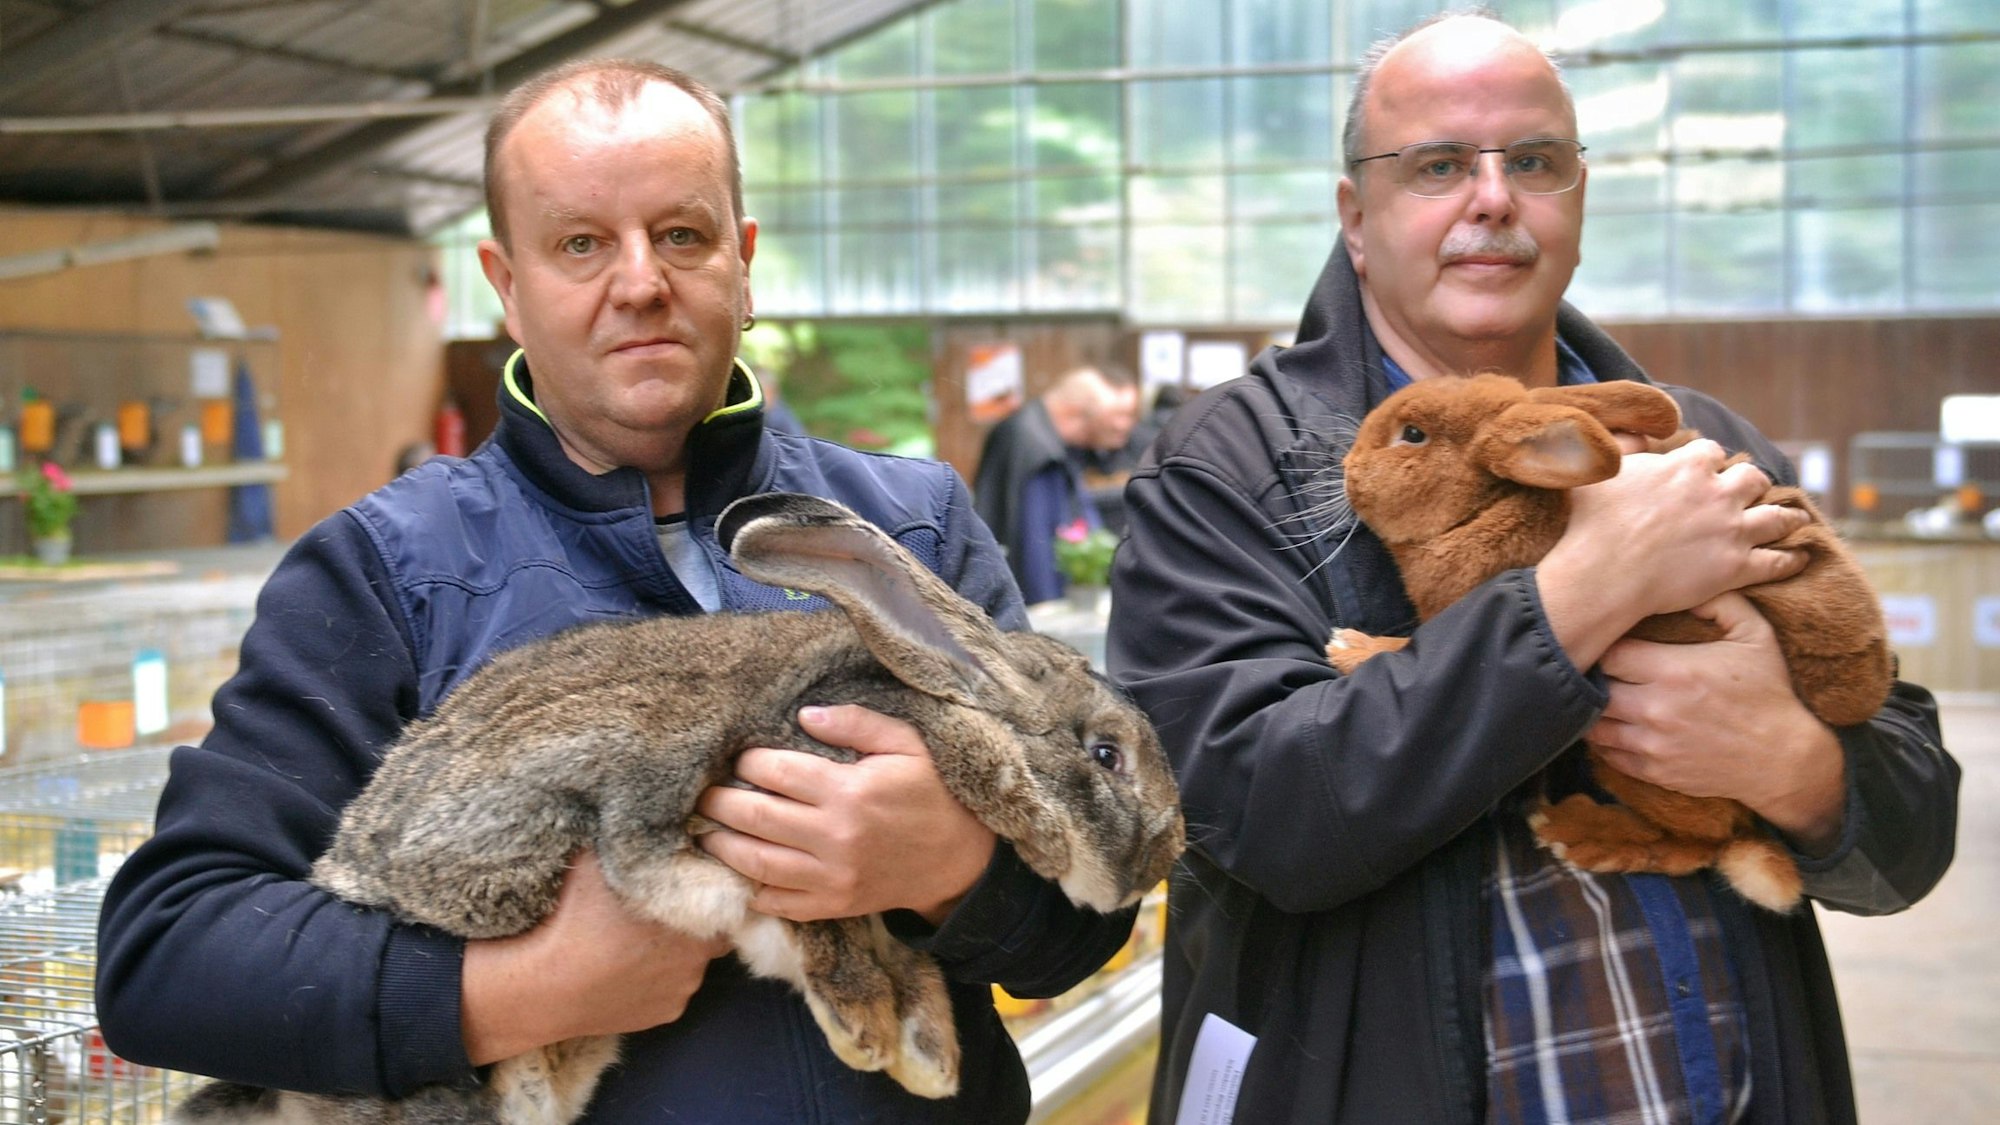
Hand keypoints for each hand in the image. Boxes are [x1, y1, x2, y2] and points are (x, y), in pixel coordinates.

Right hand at [461, 851, 730, 1064]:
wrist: (541, 985)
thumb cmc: (571, 917)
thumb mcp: (599, 859)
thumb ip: (633, 838)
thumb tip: (647, 809)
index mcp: (696, 908)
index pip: (727, 892)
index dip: (710, 883)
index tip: (690, 878)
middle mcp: (702, 952)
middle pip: (715, 927)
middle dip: (698, 917)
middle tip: (661, 909)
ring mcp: (686, 987)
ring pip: (694, 960)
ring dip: (677, 950)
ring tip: (639, 941)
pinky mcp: (668, 1014)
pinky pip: (673, 990)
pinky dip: (659, 979)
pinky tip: (629, 968)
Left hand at [695, 705, 996, 924]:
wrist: (959, 859)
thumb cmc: (931, 793)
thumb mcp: (907, 745)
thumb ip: (857, 723)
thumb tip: (804, 715)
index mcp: (850, 792)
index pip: (777, 773)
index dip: (747, 763)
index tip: (738, 759)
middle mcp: (835, 837)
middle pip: (755, 818)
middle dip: (720, 803)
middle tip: (704, 794)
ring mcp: (832, 877)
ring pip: (756, 863)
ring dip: (722, 845)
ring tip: (705, 830)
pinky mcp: (833, 905)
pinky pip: (778, 902)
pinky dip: (752, 888)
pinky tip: (739, 869)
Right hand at [1540, 438, 1809, 666]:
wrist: (1603, 573)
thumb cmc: (1593, 523)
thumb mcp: (1602, 470)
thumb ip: (1624, 445)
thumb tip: (1638, 433)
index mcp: (1687, 467)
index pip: (1713, 452)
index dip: (1711, 461)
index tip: (1707, 469)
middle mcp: (1717, 493)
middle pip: (1752, 478)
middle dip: (1751, 483)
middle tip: (1749, 492)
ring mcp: (1731, 531)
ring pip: (1776, 517)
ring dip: (1787, 516)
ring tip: (1795, 518)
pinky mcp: (1736, 568)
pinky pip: (1776, 562)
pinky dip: (1792, 559)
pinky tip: (1800, 557)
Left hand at [1586, 592, 1845, 852]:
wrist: (1786, 758)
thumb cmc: (1770, 693)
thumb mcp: (1756, 636)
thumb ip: (1721, 603)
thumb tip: (1689, 584)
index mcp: (1674, 671)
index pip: (1608, 654)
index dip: (1603, 646)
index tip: (1609, 644)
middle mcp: (1656, 708)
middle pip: (1594, 690)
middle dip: (1594, 680)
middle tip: (1597, 672)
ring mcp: (1653, 744)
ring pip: (1595, 726)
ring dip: (1594, 713)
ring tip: (1599, 700)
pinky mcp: (1655, 771)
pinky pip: (1610, 757)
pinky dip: (1604, 743)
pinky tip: (1613, 727)